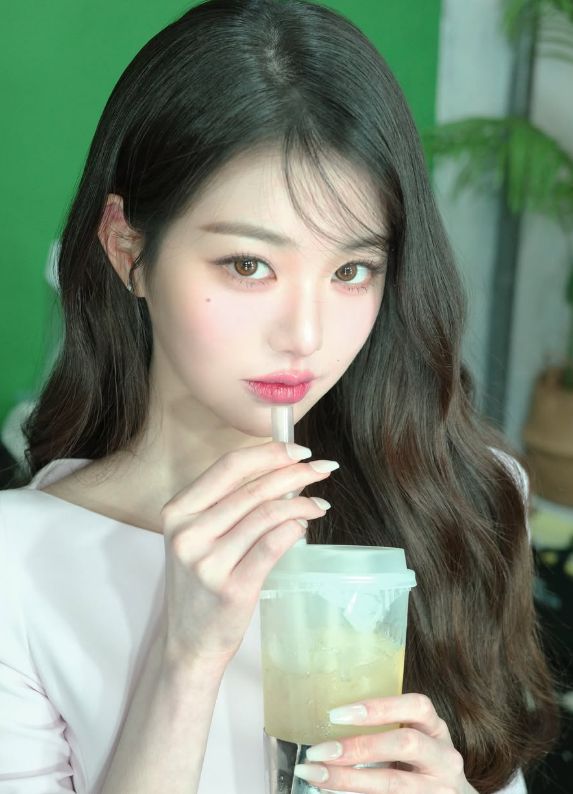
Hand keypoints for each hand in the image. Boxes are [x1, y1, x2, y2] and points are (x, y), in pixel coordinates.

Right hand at [159, 440, 336, 666]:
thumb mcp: (200, 537)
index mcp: (177, 512)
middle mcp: (188, 533)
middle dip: (294, 473)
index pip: (228, 467)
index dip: (269, 453)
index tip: (299, 450)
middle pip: (252, 489)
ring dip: (301, 503)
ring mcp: (207, 562)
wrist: (190, 643)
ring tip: (319, 501)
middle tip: (322, 468)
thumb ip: (229, 504)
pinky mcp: (231, 588)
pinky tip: (305, 525)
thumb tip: (284, 471)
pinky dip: (294, 529)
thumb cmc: (201, 584)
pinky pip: (272, 545)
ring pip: (266, 515)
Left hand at [294, 693, 477, 793]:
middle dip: (358, 747)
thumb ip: (388, 729)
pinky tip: (332, 792)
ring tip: (315, 774)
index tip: (336, 715)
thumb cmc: (424, 763)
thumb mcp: (417, 738)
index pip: (417, 706)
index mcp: (436, 729)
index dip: (378, 708)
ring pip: (392, 784)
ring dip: (347, 779)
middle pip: (405, 744)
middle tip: (318, 751)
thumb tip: (330, 722)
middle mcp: (444, 758)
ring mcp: (439, 789)